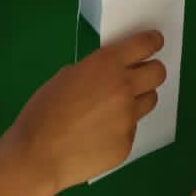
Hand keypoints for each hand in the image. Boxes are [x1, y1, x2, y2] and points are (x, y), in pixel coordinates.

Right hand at [3, 32, 166, 195]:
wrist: (37, 154)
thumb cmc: (43, 110)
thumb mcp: (66, 77)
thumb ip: (93, 72)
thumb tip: (106, 75)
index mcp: (107, 64)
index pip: (146, 44)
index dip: (153, 41)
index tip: (155, 42)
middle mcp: (124, 88)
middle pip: (158, 73)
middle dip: (151, 71)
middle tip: (139, 76)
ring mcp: (128, 118)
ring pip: (149, 101)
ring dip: (138, 99)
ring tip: (114, 109)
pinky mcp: (126, 144)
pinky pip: (130, 129)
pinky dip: (120, 128)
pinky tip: (97, 135)